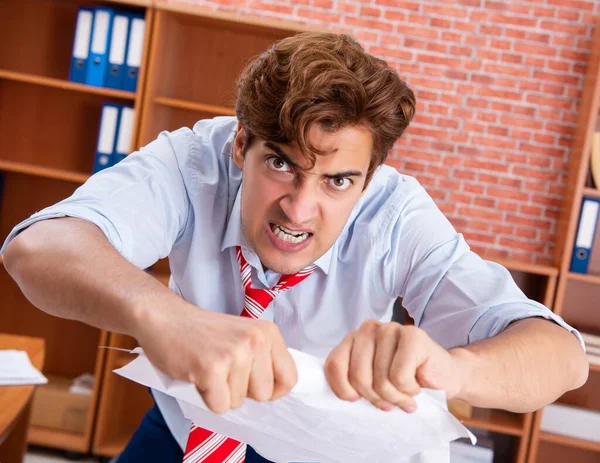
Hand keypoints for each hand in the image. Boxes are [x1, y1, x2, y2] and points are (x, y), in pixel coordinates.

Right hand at [132, 298, 296, 413]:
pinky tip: (197, 373)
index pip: (290, 377)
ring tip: (207, 367)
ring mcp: (235, 354)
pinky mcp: (212, 368)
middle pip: (264, 395)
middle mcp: (255, 340)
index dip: (273, 390)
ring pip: (238, 402)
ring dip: (220, 392)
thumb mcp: (242, 336)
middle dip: (242, 392)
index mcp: (267, 332)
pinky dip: (206, 397)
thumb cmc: (202, 332)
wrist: (164, 318)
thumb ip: (262, 359)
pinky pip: (219, 405)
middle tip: (223, 370)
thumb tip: (275, 392)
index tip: (254, 385)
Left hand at [324, 320, 464, 412]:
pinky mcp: (413, 336)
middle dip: (375, 397)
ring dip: (396, 397)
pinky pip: (399, 376)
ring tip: (406, 394)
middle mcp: (369, 329)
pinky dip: (409, 390)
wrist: (445, 376)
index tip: (357, 400)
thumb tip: (336, 395)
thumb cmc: (406, 381)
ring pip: (380, 379)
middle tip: (390, 402)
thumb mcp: (371, 382)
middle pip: (358, 375)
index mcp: (354, 339)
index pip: (334, 364)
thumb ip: (352, 381)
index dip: (343, 390)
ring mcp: (391, 329)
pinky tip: (417, 385)